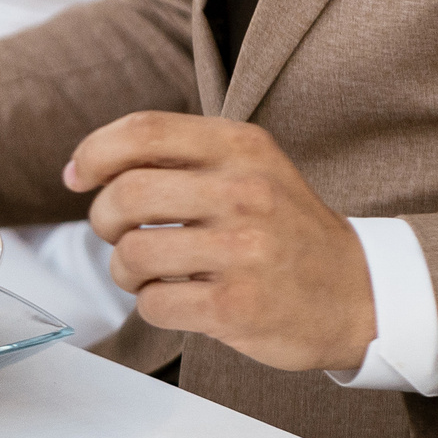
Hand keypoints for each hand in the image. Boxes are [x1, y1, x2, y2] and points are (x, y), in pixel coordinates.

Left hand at [66, 111, 375, 372]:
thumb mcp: (249, 165)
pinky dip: (150, 304)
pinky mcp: (236, 307)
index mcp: (240, 146)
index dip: (95, 152)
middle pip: (126, 194)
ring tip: (147, 271)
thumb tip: (84, 165)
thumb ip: (178, 154)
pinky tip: (176, 298)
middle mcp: (243, 192)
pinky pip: (153, 303)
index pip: (143, 131)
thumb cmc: (285, 227)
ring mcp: (242, 251)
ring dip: (124, 268)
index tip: (78, 175)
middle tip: (116, 232)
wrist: (358, 292)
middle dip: (103, 218)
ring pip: (132, 254)